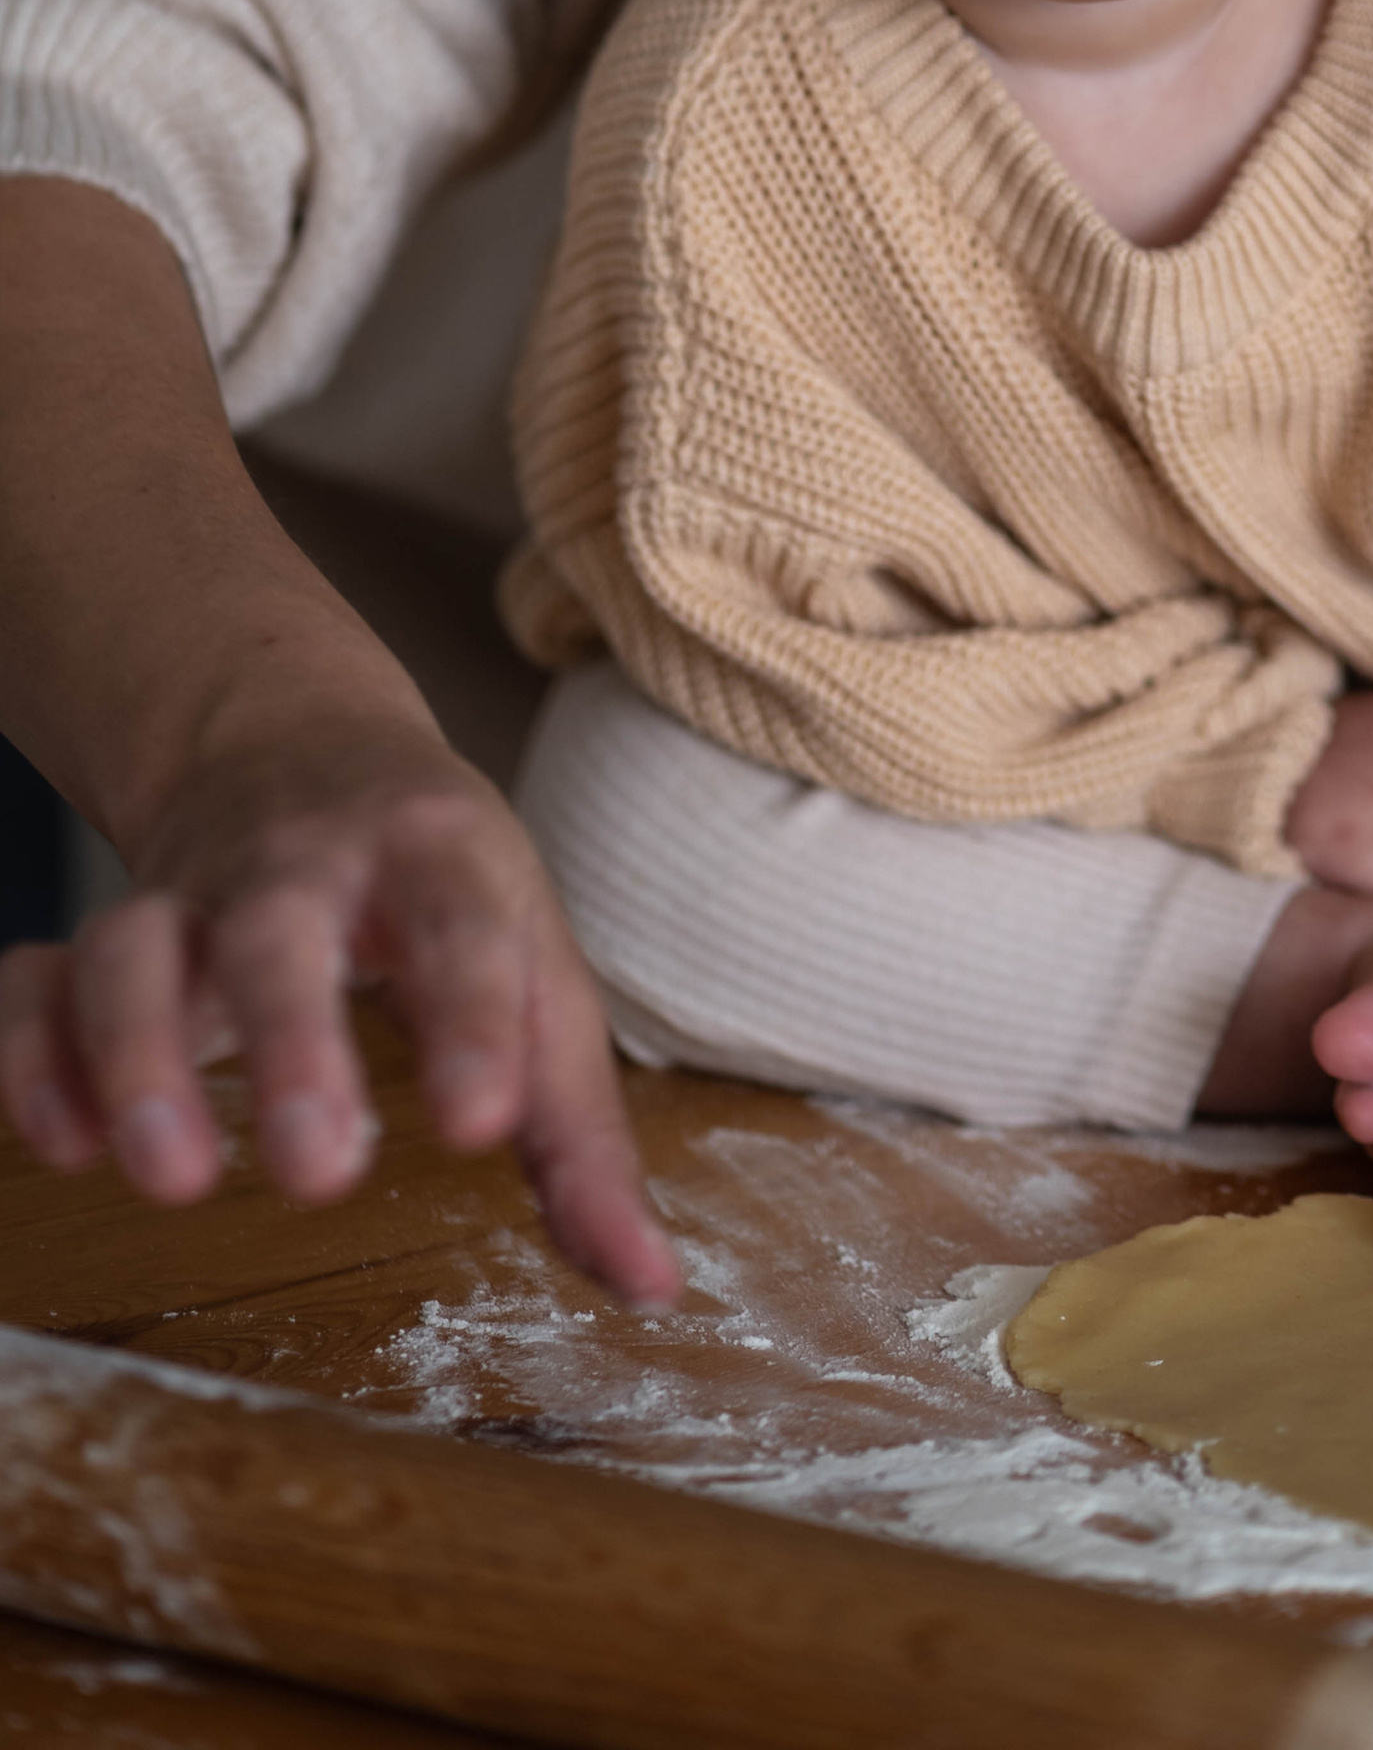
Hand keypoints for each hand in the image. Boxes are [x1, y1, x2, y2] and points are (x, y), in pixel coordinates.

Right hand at [0, 710, 679, 1306]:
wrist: (301, 741)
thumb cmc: (444, 888)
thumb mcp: (539, 972)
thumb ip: (579, 1136)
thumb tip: (653, 1289)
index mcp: (441, 856)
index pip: (466, 925)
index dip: (477, 1020)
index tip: (483, 1125)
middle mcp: (307, 862)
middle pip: (282, 929)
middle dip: (294, 1041)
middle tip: (320, 1167)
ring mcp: (190, 893)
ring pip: (135, 944)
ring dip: (139, 1054)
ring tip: (173, 1178)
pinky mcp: (103, 929)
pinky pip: (37, 978)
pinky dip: (33, 1053)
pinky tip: (64, 1143)